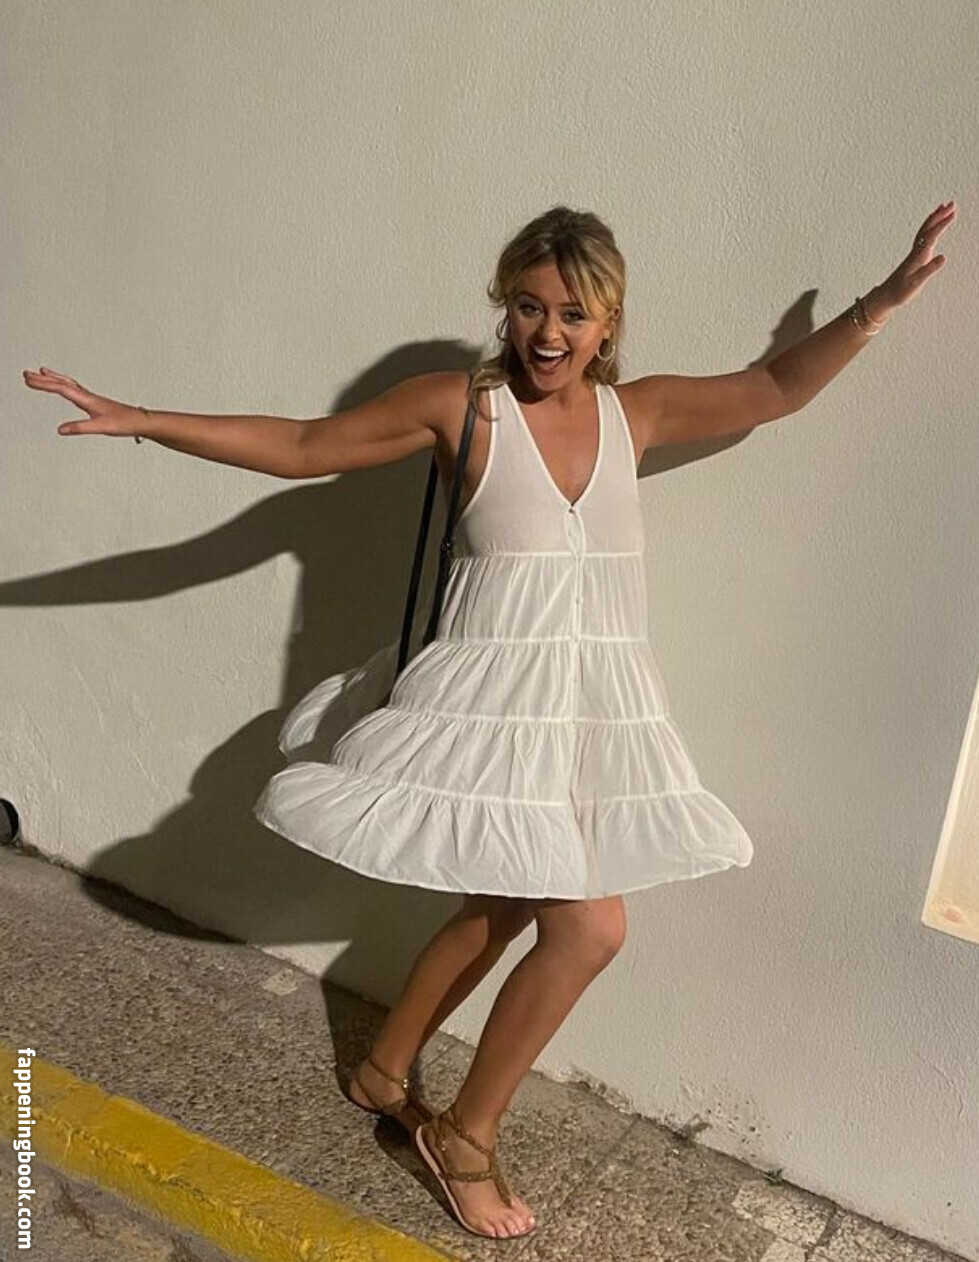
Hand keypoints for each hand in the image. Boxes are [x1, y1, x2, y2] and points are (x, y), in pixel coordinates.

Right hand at [22, 366, 144, 438]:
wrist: (140, 421)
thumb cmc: (124, 422)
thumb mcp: (101, 427)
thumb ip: (80, 428)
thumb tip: (61, 429)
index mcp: (87, 399)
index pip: (61, 388)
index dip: (44, 384)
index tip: (28, 379)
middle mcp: (88, 396)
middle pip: (62, 383)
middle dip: (43, 379)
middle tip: (26, 374)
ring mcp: (91, 398)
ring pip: (68, 384)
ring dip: (53, 378)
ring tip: (41, 373)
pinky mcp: (95, 402)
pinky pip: (75, 389)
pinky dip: (65, 384)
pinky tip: (64, 388)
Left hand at [867, 201, 956, 321]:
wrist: (885, 296)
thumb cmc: (900, 292)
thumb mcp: (916, 283)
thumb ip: (929, 270)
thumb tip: (943, 257)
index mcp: (918, 256)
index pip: (931, 236)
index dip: (942, 224)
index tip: (953, 213)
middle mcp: (916, 252)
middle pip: (928, 229)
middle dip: (940, 215)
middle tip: (952, 203)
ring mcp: (915, 254)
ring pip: (925, 231)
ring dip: (934, 219)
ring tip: (943, 208)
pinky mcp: (914, 258)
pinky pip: (923, 238)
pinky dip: (929, 229)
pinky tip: (933, 228)